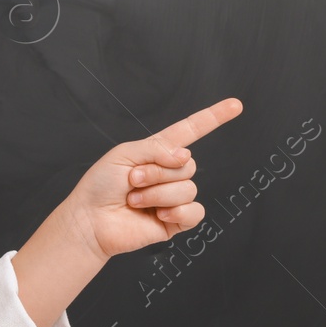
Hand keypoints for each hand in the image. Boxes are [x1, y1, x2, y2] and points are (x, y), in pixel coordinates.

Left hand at [67, 97, 243, 262]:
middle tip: (132, 181)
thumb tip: (185, 157)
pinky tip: (157, 215)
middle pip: (187, 164)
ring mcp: (173, 198)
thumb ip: (157, 148)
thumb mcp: (125, 154)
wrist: (90, 221)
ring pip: (188, 188)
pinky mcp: (175, 221)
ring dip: (157, 193)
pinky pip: (194, 212)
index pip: (191, 131)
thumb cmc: (100, 186)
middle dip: (156, 172)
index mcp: (158, 153)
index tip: (235, 105)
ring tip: (134, 199)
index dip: (213, 118)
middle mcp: (169, 174)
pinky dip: (176, 211)